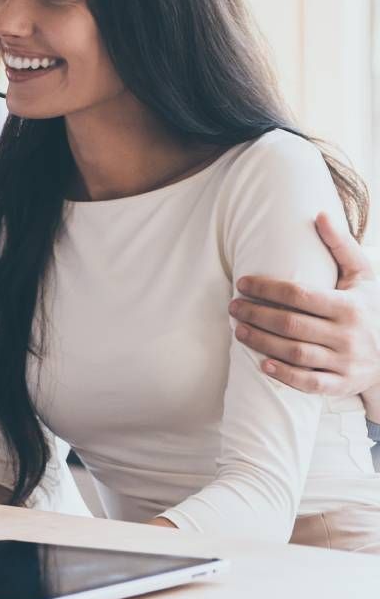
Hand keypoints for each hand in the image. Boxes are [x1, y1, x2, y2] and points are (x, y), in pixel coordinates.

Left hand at [230, 212, 379, 407]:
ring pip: (295, 353)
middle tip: (233, 307)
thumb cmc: (370, 307)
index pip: (299, 295)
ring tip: (238, 329)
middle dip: (256, 315)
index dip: (267, 289)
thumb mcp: (363, 276)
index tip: (243, 283)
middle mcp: (348, 335)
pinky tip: (261, 364)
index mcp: (350, 306)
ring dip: (261, 342)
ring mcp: (345, 362)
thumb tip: (319, 214)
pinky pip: (309, 383)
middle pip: (291, 324)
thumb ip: (341, 246)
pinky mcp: (341, 384)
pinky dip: (284, 375)